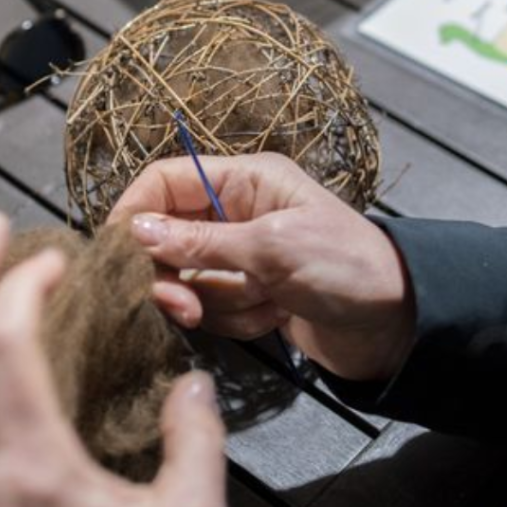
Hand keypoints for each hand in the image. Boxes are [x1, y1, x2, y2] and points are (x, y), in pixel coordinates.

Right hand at [109, 153, 414, 381]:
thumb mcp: (274, 248)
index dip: (133, 211)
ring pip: (187, 278)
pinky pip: (211, 307)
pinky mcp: (247, 294)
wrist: (395, 324)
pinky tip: (274, 317)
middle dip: (174, 272)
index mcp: (245, 181)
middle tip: (182, 305)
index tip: (112, 255)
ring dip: (217, 301)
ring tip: (262, 304)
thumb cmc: (346, 267)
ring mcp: (240, 256)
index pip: (166, 181)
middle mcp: (236, 213)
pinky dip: (238, 319)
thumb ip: (202, 241)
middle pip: (166, 235)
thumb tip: (133, 230)